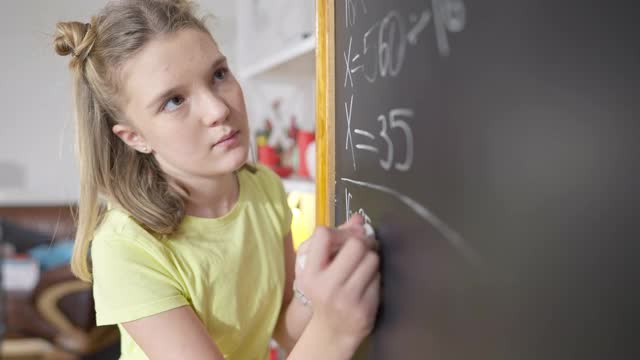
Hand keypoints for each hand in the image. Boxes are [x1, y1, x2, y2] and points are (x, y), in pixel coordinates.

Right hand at [295, 219, 380, 345]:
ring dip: (371, 260)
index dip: (339, 232)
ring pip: (372, 259)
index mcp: (310, 273)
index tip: (344, 239)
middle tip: (362, 249)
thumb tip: (358, 218)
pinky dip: (375, 277)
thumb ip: (337, 241)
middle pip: (355, 244)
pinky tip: (367, 284)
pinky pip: (379, 278)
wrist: (331, 333)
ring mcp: (347, 298)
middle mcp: (327, 285)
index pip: (323, 234)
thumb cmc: (324, 296)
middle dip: (362, 244)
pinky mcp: (364, 308)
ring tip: (363, 268)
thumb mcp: (320, 270)